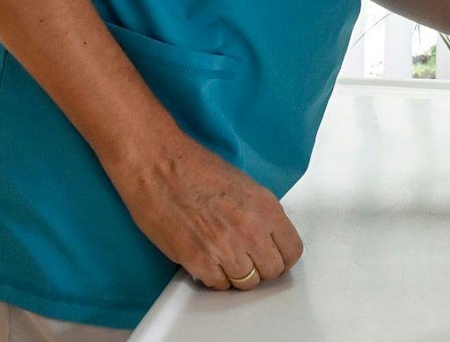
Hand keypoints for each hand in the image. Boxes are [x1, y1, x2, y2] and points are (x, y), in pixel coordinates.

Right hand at [105, 130, 303, 290]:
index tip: (272, 256)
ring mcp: (225, 249)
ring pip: (246, 284)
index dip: (282, 256)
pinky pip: (217, 285)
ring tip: (224, 259)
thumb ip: (260, 214)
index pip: (292, 250)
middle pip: (271, 271)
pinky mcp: (198, 261)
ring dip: (237, 275)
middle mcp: (250, 230)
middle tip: (247, 259)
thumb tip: (267, 237)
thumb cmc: (194, 167)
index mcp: (265, 207)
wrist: (157, 165)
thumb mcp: (244, 185)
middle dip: (261, 268)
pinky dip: (213, 277)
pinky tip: (207, 260)